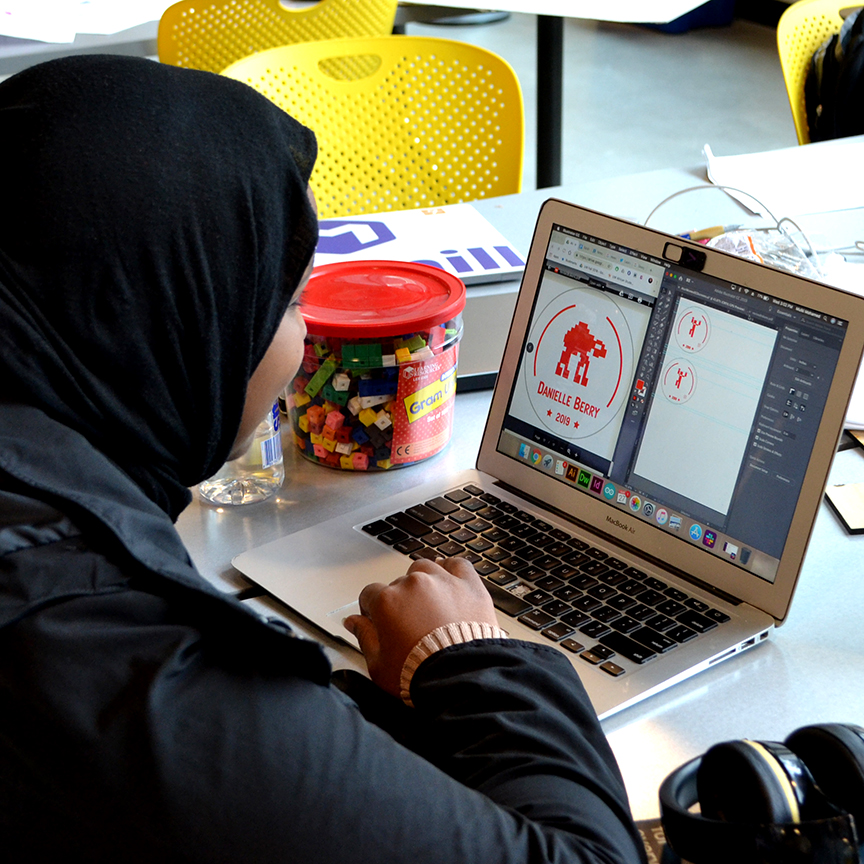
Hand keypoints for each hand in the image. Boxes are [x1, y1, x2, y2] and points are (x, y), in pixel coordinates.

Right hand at [343, 557, 497, 697]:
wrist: (461, 677)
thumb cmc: (420, 673)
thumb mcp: (379, 664)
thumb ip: (364, 637)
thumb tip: (352, 622)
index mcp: (387, 601)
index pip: (370, 593)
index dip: (372, 609)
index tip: (380, 621)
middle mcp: (412, 585)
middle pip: (399, 584)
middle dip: (401, 601)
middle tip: (410, 623)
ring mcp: (441, 581)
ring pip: (425, 570)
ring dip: (424, 583)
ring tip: (430, 605)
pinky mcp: (468, 584)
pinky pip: (457, 564)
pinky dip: (452, 570)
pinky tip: (450, 581)